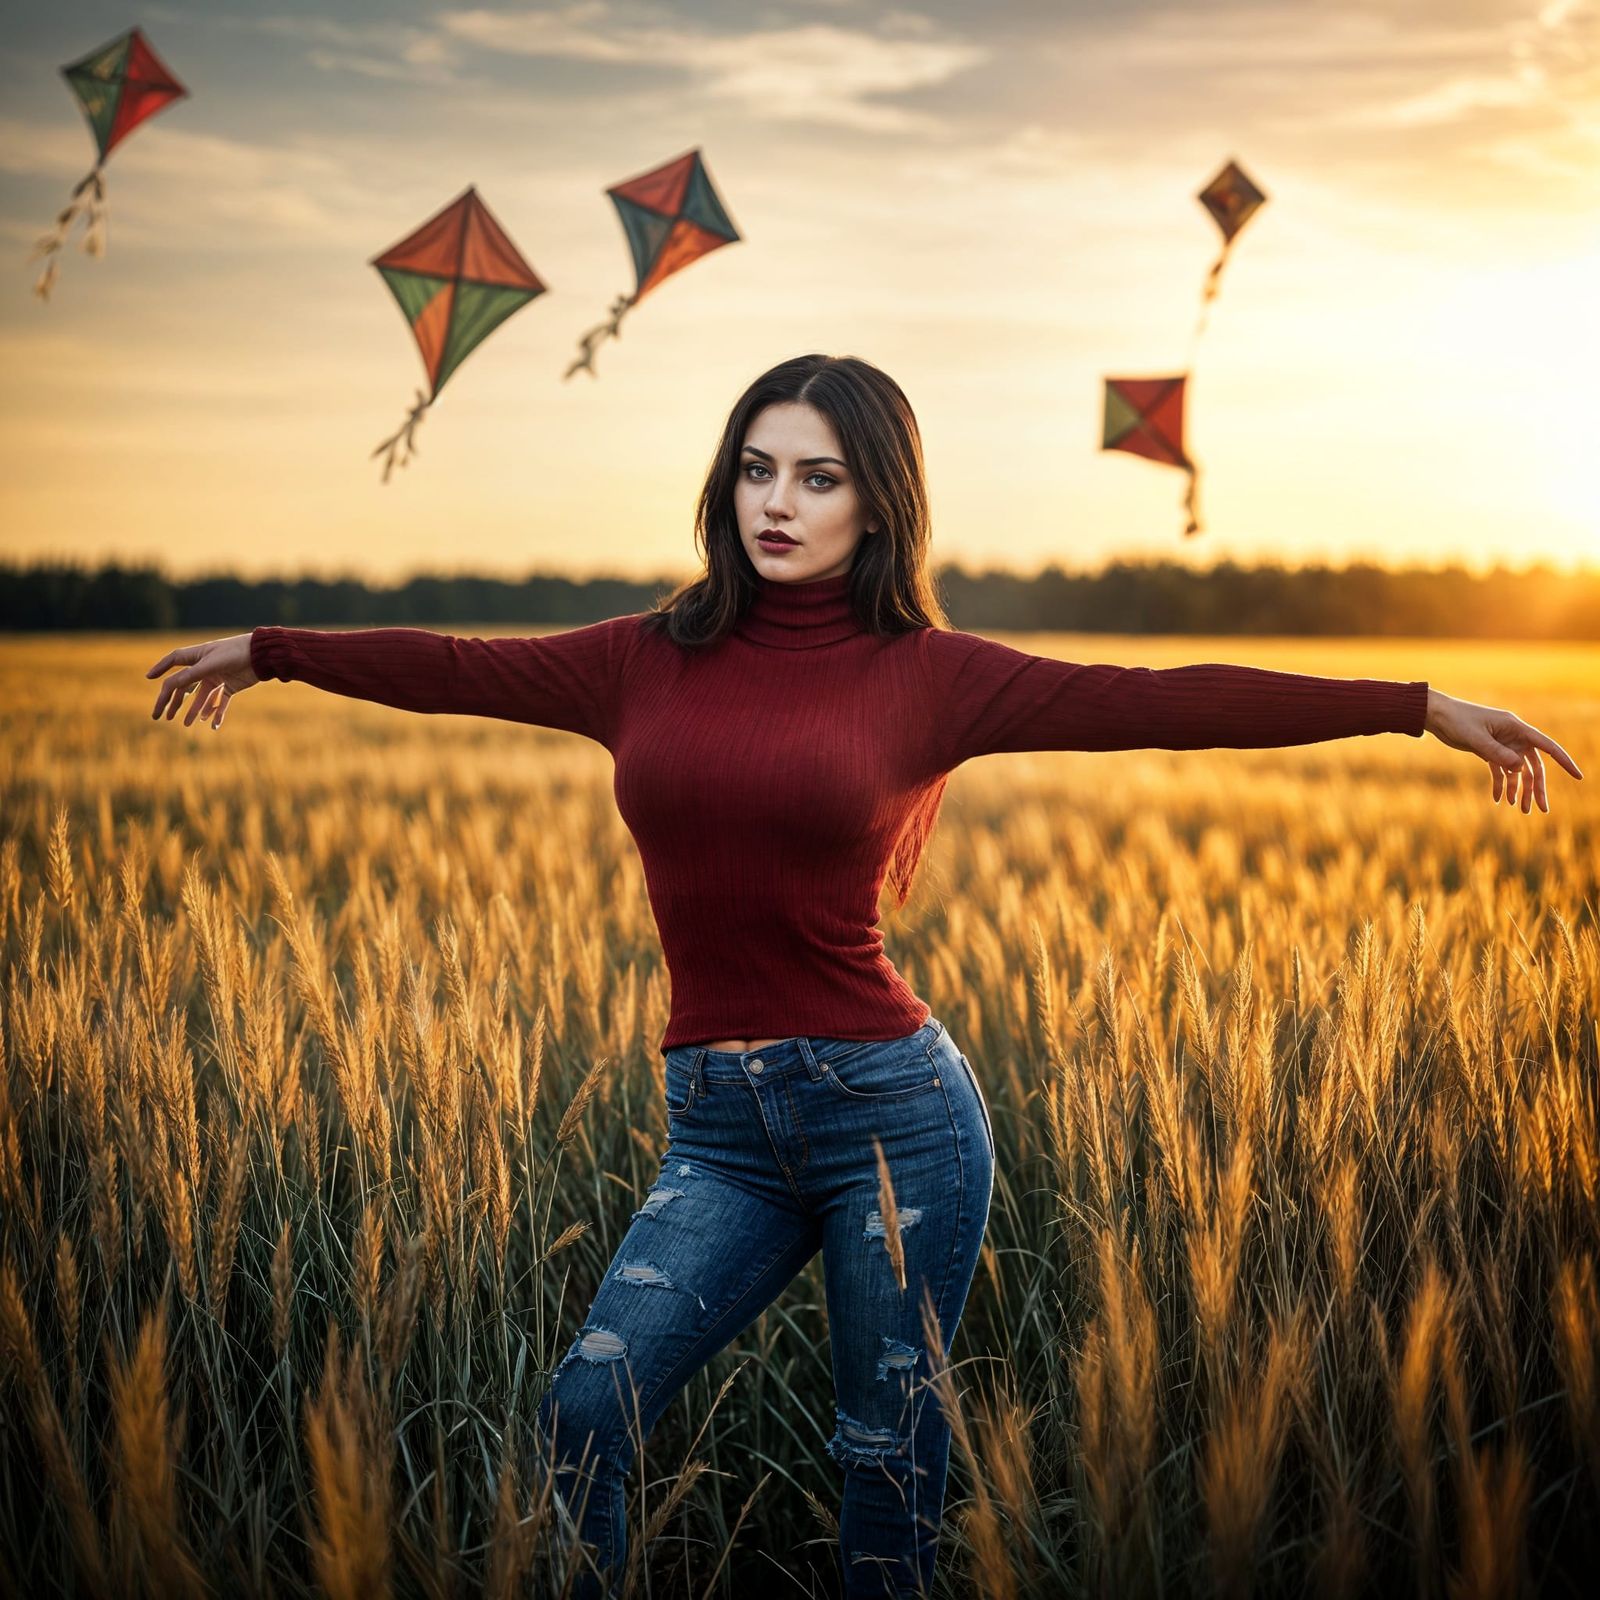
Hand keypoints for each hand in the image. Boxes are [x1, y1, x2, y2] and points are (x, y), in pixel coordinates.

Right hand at [146, 633, 259, 729]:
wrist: (262, 656)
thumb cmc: (235, 653)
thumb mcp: (209, 664)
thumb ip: (190, 675)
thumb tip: (169, 686)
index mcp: (197, 656)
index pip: (173, 662)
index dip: (160, 668)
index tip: (149, 677)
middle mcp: (205, 668)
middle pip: (183, 686)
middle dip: (172, 701)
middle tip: (161, 716)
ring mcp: (218, 678)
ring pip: (201, 698)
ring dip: (193, 711)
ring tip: (187, 724)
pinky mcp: (231, 687)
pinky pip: (220, 703)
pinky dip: (216, 713)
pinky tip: (212, 724)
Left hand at [1423, 688, 1582, 812]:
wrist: (1436, 715)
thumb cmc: (1456, 721)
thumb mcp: (1476, 739)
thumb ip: (1497, 753)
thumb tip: (1520, 768)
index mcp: (1516, 728)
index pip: (1546, 746)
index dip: (1564, 762)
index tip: (1578, 777)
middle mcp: (1513, 737)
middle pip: (1532, 765)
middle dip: (1536, 787)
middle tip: (1540, 809)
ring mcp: (1502, 744)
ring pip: (1517, 771)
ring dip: (1520, 790)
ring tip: (1521, 810)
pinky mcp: (1489, 751)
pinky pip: (1500, 771)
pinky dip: (1502, 785)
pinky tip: (1499, 799)